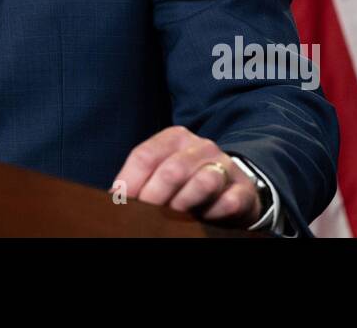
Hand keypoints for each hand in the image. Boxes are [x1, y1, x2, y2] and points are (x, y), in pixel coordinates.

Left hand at [110, 126, 260, 226]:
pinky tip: (204, 219)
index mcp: (175, 137)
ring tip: (174, 217)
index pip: (145, 156)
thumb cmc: (187, 183)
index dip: (129, 182)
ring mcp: (226, 166)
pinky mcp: (243, 190)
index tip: (121, 203)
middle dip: (154, 197)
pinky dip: (212, 214)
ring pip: (203, 182)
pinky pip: (227, 202)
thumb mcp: (162, 172)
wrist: (233, 187)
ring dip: (184, 204)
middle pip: (172, 170)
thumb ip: (140, 180)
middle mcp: (202, 147)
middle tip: (145, 216)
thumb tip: (113, 199)